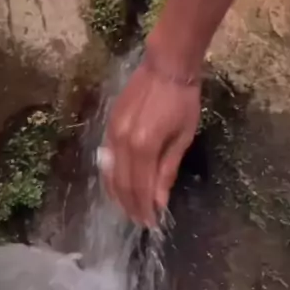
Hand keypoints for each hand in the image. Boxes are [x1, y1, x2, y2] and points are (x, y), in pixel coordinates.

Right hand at [101, 58, 200, 226]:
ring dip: (118, 194)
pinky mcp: (109, 123)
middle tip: (142, 220)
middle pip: (122, 184)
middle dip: (130, 206)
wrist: (166, 66)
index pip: (140, 188)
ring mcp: (112, 132)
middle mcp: (122, 142)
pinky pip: (107, 158)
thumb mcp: (183, 136)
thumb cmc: (182, 100)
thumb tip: (159, 200)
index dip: (145, 209)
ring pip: (110, 173)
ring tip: (130, 208)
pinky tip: (120, 184)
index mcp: (144, 146)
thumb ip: (168, 169)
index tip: (152, 223)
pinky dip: (112, 175)